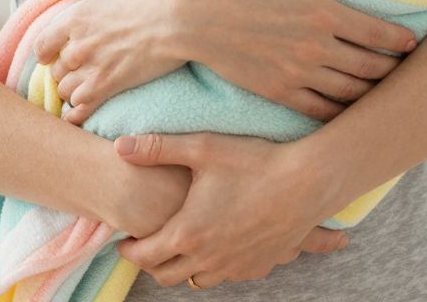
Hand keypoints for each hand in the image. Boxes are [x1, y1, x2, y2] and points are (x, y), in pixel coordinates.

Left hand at [35, 0, 191, 125]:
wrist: (174, 16)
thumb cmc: (151, 0)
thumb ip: (94, 12)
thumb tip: (94, 17)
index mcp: (76, 19)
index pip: (43, 44)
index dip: (45, 54)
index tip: (50, 58)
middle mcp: (77, 44)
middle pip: (56, 70)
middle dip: (65, 74)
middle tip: (79, 76)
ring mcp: (90, 67)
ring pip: (66, 90)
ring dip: (73, 93)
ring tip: (85, 94)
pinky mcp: (107, 85)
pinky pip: (80, 107)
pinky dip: (77, 114)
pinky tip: (78, 117)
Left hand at [112, 132, 348, 287]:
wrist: (307, 183)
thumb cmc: (254, 162)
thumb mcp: (202, 147)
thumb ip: (157, 147)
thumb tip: (119, 147)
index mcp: (188, 232)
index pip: (144, 256)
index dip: (128, 250)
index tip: (125, 240)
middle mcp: (208, 258)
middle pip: (166, 275)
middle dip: (151, 263)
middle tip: (147, 245)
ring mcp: (234, 267)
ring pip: (196, 280)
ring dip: (183, 267)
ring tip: (180, 246)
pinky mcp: (257, 267)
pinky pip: (227, 277)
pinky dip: (214, 267)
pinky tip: (216, 247)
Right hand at [180, 0, 418, 120]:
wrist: (191, 19)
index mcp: (322, 12)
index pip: (378, 33)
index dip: (401, 41)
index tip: (412, 42)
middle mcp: (316, 48)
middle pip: (372, 67)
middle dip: (394, 69)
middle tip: (406, 69)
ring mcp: (299, 75)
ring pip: (352, 93)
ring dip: (374, 93)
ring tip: (385, 89)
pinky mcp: (280, 94)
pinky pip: (323, 112)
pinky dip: (343, 114)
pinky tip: (351, 111)